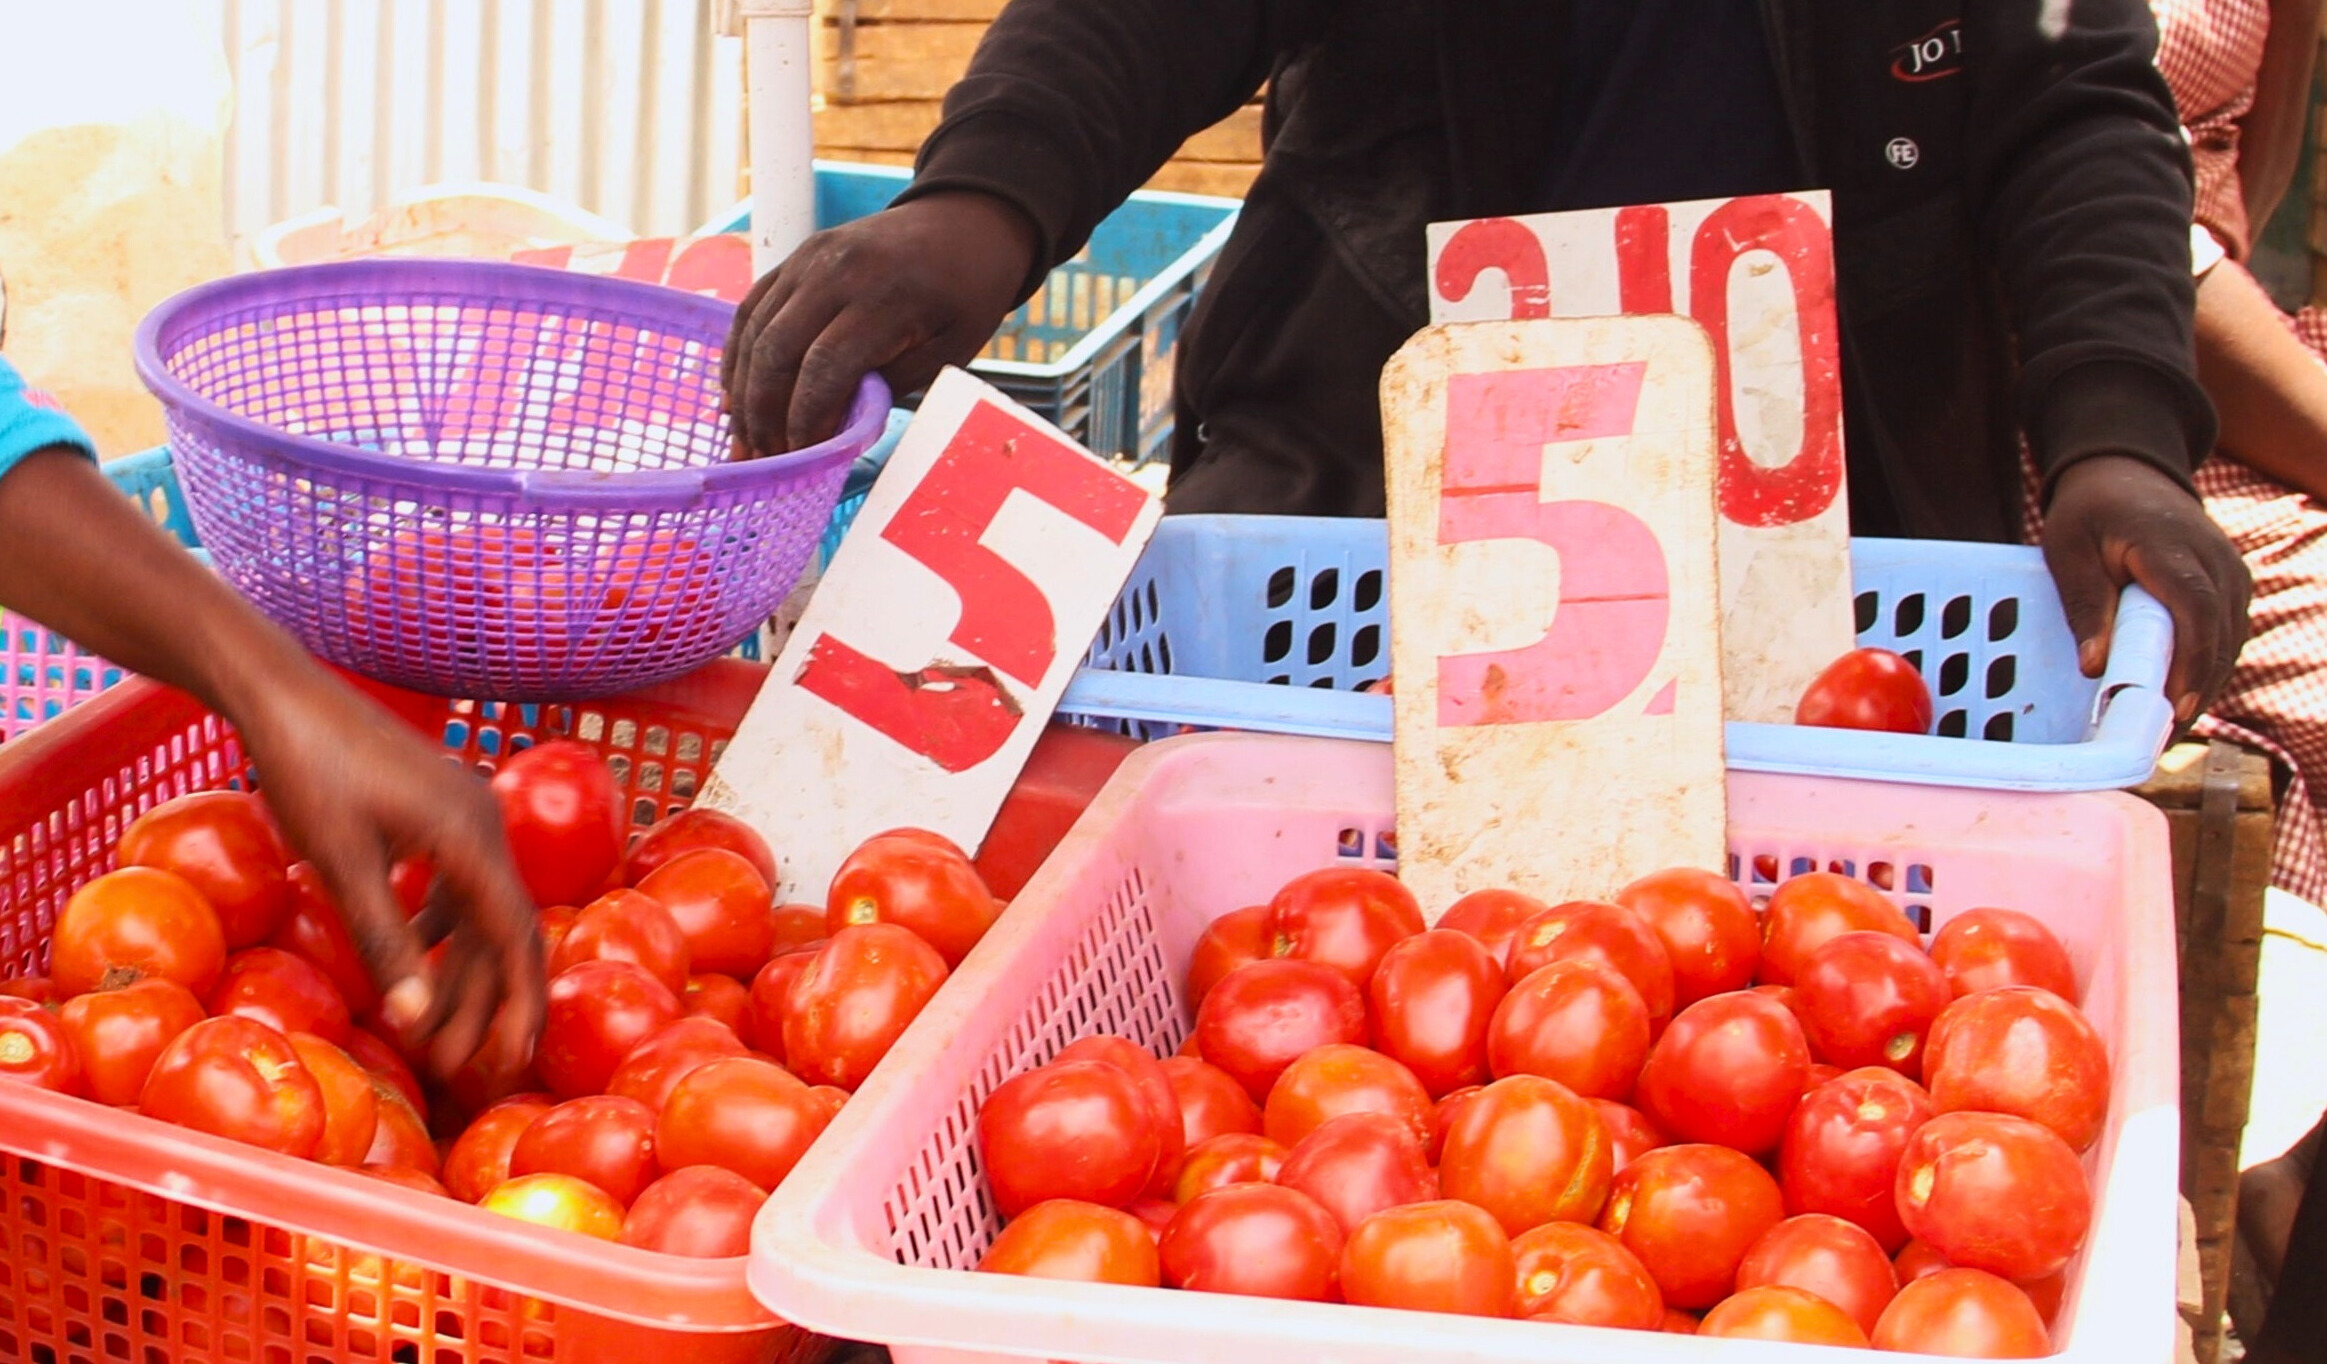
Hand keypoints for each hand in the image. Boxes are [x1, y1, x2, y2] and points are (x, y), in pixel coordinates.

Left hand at [231, 662, 545, 1080]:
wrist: (284, 693)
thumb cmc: (308, 771)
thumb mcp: (342, 864)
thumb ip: (385, 943)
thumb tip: (418, 1023)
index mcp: (471, 837)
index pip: (514, 936)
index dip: (518, 1003)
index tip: (513, 1061)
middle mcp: (485, 823)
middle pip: (506, 930)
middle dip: (488, 1003)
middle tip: (463, 1068)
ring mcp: (467, 813)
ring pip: (483, 911)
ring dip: (463, 974)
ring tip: (435, 1031)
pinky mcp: (442, 809)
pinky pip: (462, 885)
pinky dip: (445, 932)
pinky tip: (414, 958)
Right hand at [723, 191, 1037, 455]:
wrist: (961, 225)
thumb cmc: (964, 297)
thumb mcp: (947, 351)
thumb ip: (887, 386)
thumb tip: (829, 428)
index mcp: (884, 298)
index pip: (824, 367)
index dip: (805, 419)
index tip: (801, 457)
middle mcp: (837, 272)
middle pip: (777, 351)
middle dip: (764, 414)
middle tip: (763, 458)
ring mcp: (808, 259)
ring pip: (755, 331)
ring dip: (744, 391)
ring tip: (746, 438)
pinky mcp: (794, 257)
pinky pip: (751, 307)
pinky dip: (739, 353)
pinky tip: (736, 393)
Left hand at [2041, 454, 2251, 722]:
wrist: (2127, 475)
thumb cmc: (2090, 513)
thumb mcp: (2068, 551)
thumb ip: (2085, 604)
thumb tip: (2094, 667)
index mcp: (2170, 545)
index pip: (2195, 606)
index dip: (2190, 659)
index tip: (2175, 704)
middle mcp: (2215, 559)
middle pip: (2220, 632)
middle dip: (2197, 687)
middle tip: (2163, 738)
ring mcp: (2231, 572)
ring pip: (2230, 639)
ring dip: (2205, 684)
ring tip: (2169, 730)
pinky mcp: (2230, 586)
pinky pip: (2227, 634)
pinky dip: (2208, 667)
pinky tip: (2181, 699)